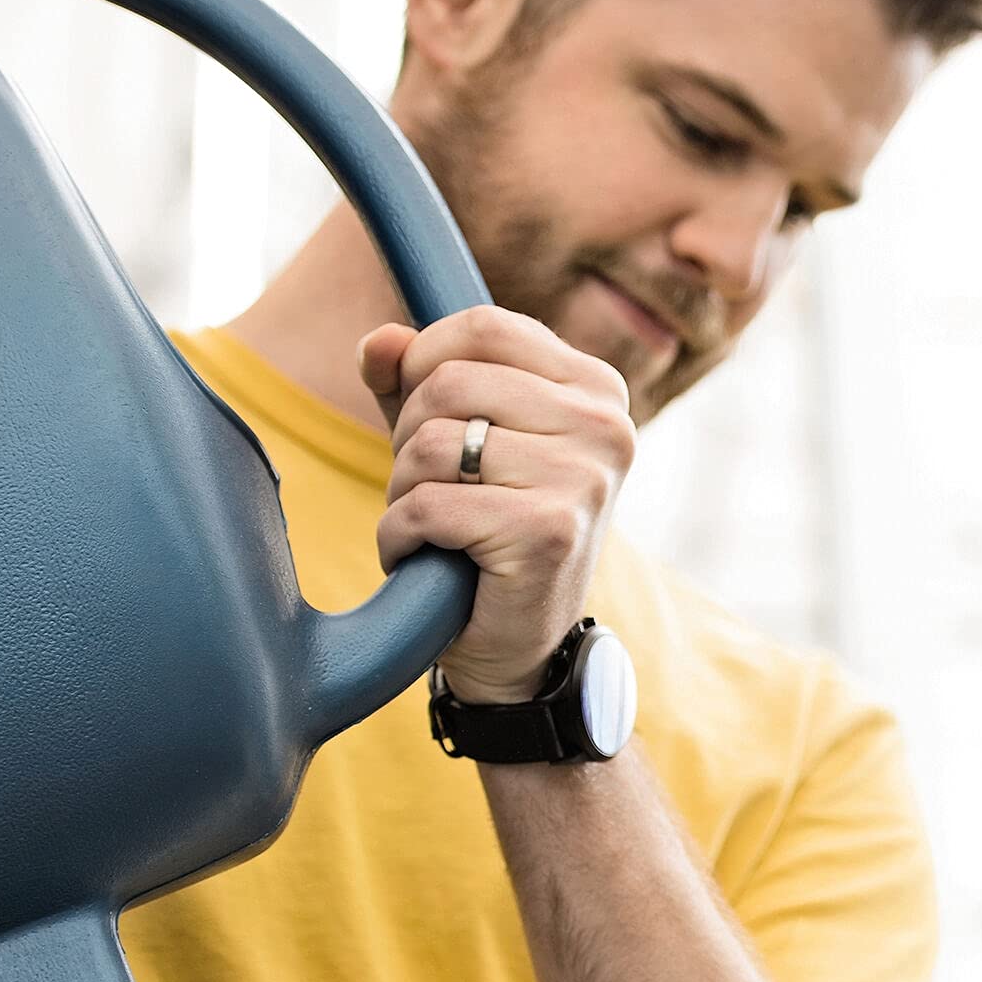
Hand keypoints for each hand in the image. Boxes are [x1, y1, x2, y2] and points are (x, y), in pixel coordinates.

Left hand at [359, 308, 636, 704]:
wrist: (522, 653)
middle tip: (425, 488)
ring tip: (428, 526)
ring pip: (431, 443)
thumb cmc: (491, 537)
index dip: (425, 362)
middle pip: (448, 382)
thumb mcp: (461, 443)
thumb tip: (376, 342)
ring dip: (401, 490)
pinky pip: (427, 505)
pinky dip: (398, 536)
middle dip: (407, 437)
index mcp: (598, 391)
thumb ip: (420, 381)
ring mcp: (583, 479)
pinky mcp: (548, 531)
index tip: (421, 415)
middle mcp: (604, 427)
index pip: (484, 328)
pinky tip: (420, 558)